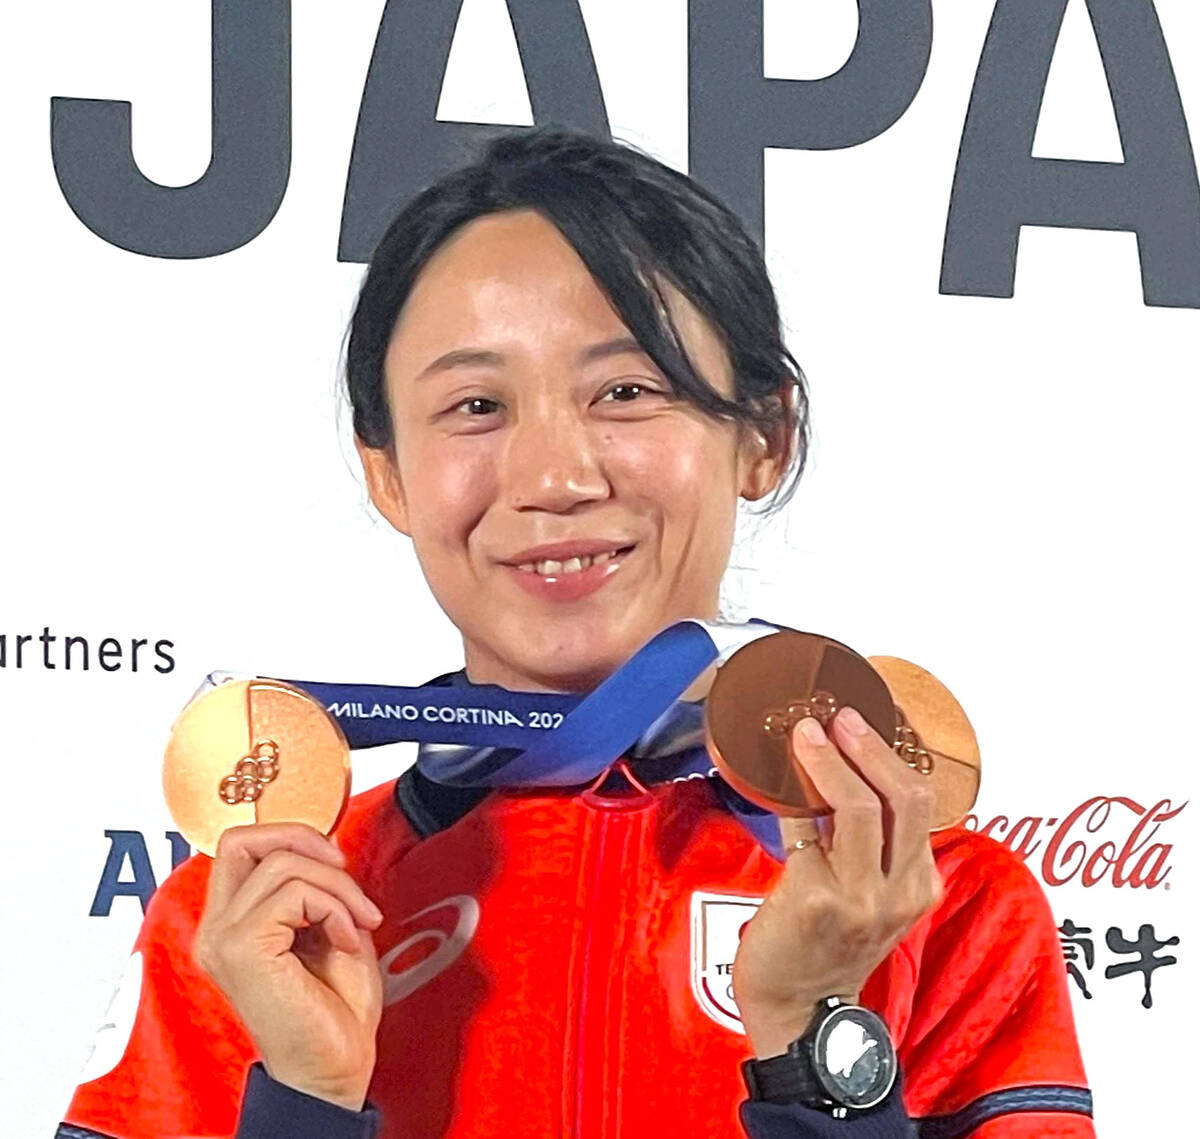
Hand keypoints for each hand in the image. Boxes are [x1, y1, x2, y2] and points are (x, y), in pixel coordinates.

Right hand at [193, 823, 384, 1110]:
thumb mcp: (328, 924)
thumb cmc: (334, 1006)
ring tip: (355, 923)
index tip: (335, 864)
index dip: (292, 837)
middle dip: (304, 839)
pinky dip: (334, 907)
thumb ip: (315, 883)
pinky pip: (293, 892)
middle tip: (343, 871)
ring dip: (336, 886)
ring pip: (281, 863)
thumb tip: (322, 841)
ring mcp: (223, 939)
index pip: (239, 845)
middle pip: (240, 839)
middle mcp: (216, 929)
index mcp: (231, 922)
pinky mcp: (241, 949)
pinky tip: (344, 940)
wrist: (335, 1065)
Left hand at [731, 706, 942, 1057]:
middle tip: (840, 718)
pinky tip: (777, 783)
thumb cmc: (827, 943)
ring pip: (859, 807)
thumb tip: (841, 770)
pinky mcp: (816, 899)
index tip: (863, 723)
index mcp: (921, 884)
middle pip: (904, 798)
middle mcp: (900, 892)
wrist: (799, 1007)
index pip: (921, 804)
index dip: (890, 756)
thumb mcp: (872, 895)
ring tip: (805, 733)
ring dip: (829, 761)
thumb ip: (871, 845)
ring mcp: (860, 898)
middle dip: (870, 747)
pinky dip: (792, 798)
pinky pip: (805, 828)